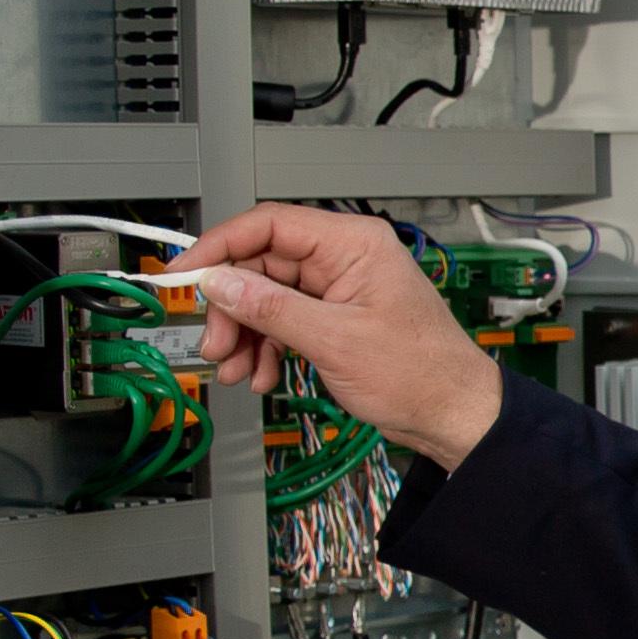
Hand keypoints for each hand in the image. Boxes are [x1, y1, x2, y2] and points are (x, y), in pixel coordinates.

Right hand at [168, 204, 504, 467]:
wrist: (453, 414)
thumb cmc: (420, 374)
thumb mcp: (333, 340)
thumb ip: (270, 308)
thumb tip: (219, 282)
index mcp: (353, 243)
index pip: (268, 224)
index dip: (219, 247)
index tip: (184, 273)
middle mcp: (345, 257)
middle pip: (261, 265)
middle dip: (231, 307)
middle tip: (215, 344)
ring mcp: (339, 288)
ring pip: (267, 297)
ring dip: (244, 334)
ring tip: (235, 369)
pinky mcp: (336, 317)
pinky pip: (284, 320)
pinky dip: (266, 347)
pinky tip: (260, 375)